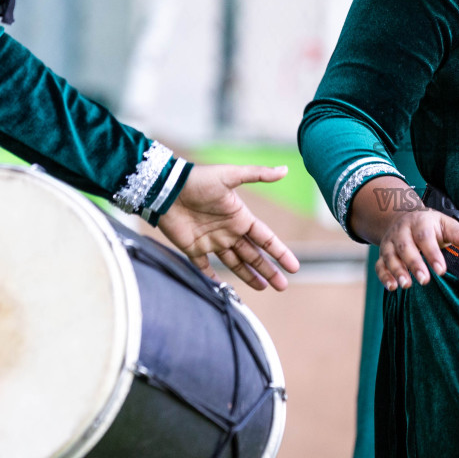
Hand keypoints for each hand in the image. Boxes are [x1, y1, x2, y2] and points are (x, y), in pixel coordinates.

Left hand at [156, 165, 299, 290]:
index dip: (280, 253)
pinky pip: (204, 267)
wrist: (165, 189)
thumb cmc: (198, 180)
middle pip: (254, 255)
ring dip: (249, 276)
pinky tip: (223, 288)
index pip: (266, 239)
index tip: (293, 267)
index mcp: (240, 217)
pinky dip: (213, 278)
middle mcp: (229, 231)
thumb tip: (285, 169)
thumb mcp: (230, 175)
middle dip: (269, 270)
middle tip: (282, 286)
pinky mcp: (192, 248)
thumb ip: (257, 174)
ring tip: (264, 288)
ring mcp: (212, 241)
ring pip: (235, 263)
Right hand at [377, 209, 458, 290]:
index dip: (433, 254)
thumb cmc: (430, 226)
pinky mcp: (382, 254)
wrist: (403, 217)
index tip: (441, 271)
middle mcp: (402, 232)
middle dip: (414, 264)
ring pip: (390, 256)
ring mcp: (390, 243)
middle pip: (405, 247)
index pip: (425, 237)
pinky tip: (392, 287)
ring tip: (406, 285)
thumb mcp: (446, 225)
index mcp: (419, 222)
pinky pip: (379, 265)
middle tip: (424, 280)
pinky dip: (384, 276)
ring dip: (397, 271)